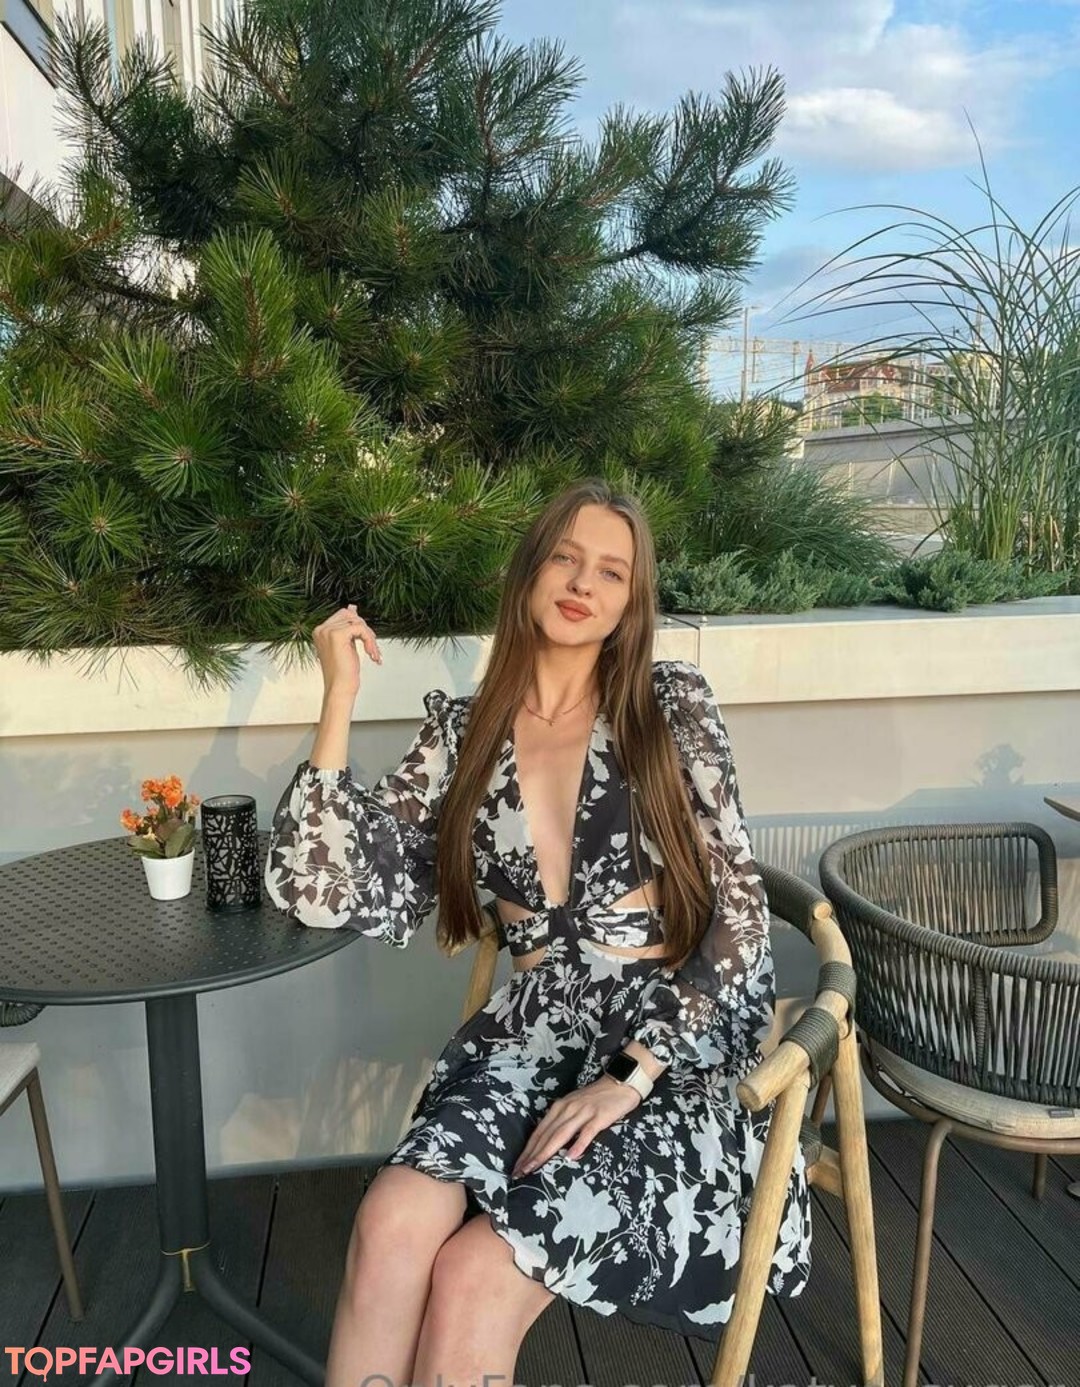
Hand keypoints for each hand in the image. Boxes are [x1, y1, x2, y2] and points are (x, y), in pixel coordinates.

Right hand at [312, 604, 381, 696]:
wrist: (340, 688)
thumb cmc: (343, 672)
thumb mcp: (347, 645)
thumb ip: (349, 627)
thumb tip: (352, 607)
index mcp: (320, 631)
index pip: (344, 615)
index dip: (359, 627)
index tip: (368, 644)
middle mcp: (321, 629)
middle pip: (351, 615)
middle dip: (366, 630)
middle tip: (372, 649)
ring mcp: (328, 631)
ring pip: (358, 623)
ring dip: (370, 638)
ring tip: (374, 654)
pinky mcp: (337, 635)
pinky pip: (361, 629)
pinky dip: (370, 642)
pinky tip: (372, 655)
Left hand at [510, 1077, 640, 1178]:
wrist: (620, 1083)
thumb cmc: (596, 1098)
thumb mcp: (574, 1107)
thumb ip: (562, 1122)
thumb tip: (548, 1143)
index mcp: (559, 1107)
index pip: (539, 1132)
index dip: (527, 1150)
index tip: (517, 1167)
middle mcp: (567, 1109)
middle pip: (546, 1135)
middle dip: (531, 1155)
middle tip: (519, 1172)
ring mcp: (583, 1112)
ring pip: (560, 1135)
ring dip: (546, 1152)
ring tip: (535, 1168)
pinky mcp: (599, 1117)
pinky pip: (587, 1132)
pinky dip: (578, 1145)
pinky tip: (571, 1158)